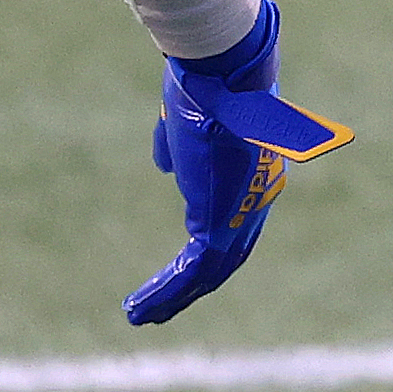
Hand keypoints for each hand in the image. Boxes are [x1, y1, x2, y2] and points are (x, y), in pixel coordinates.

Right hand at [124, 0, 349, 326]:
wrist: (219, 75)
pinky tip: (139, 309)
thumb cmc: (203, 88)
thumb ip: (177, 148)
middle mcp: (253, 202)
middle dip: (190, 287)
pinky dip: (166, 295)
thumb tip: (165, 166)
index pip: (230, 226)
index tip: (178, 270)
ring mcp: (240, 216)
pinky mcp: (219, 226)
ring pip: (207, 275)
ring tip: (139, 316)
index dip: (205, 252)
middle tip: (160, 308)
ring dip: (172, 299)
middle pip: (223, 260)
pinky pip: (193, 275)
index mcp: (250, 178)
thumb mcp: (185, 121)